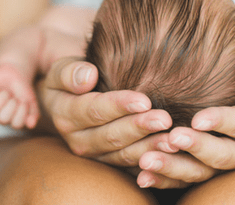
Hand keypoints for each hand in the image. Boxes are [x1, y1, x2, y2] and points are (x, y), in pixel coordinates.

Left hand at [0, 63, 38, 128]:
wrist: (15, 73)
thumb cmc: (22, 90)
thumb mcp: (32, 101)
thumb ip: (33, 113)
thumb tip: (31, 125)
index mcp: (12, 118)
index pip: (16, 124)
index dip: (21, 113)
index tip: (25, 102)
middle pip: (2, 119)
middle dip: (11, 106)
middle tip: (14, 97)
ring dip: (1, 98)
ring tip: (6, 91)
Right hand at [38, 57, 173, 168]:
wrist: (73, 97)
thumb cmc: (72, 77)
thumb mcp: (61, 69)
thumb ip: (70, 72)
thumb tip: (87, 76)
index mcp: (66, 116)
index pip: (95, 110)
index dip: (119, 106)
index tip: (144, 101)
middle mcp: (79, 141)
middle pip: (112, 136)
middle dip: (139, 128)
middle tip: (165, 120)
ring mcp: (97, 155)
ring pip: (125, 155)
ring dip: (150, 149)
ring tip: (173, 141)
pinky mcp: (113, 163)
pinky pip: (134, 167)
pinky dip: (154, 163)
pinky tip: (173, 155)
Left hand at [134, 64, 234, 188]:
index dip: (223, 122)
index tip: (198, 118)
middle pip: (222, 156)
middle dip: (197, 147)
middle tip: (173, 137)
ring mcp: (224, 167)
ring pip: (200, 173)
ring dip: (173, 168)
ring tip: (148, 160)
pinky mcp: (204, 173)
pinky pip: (183, 182)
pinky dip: (162, 179)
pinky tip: (143, 175)